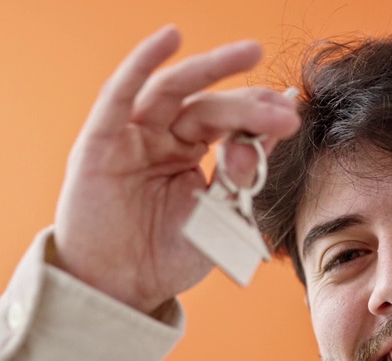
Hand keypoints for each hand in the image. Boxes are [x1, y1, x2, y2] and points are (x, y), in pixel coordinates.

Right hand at [54, 26, 300, 314]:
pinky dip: (142, 62)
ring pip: (173, 92)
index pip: (228, 125)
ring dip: (210, 69)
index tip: (291, 114)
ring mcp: (130, 137)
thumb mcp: (218, 220)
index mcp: (188, 154)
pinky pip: (120, 95)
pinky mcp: (100, 142)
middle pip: (207, 107)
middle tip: (282, 107)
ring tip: (248, 53)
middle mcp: (160, 138)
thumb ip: (237, 181)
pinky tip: (169, 38)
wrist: (120, 291)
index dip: (259, 118)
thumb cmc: (166, 257)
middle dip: (247, 104)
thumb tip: (264, 140)